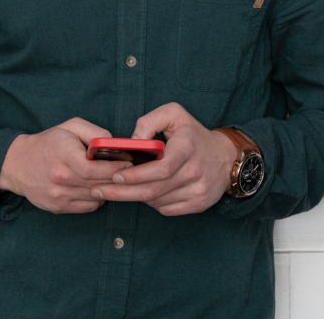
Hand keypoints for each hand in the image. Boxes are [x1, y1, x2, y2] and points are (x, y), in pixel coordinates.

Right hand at [0, 117, 132, 213]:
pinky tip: (97, 188)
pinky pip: (88, 207)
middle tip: (131, 173)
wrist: (17, 164)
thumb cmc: (47, 143)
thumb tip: (115, 143)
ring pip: (95, 197)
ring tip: (116, 180)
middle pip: (98, 184)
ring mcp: (58, 196)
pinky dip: (97, 198)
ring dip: (109, 190)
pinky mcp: (58, 207)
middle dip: (118, 179)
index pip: (94, 169)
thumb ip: (94, 132)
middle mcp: (60, 178)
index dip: (115, 168)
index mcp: (62, 156)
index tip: (129, 163)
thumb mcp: (69, 127)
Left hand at [89, 102, 237, 215]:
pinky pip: (166, 209)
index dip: (136, 175)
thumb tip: (132, 142)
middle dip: (122, 192)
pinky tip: (141, 193)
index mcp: (187, 148)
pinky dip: (151, 203)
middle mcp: (195, 172)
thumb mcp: (173, 114)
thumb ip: (149, 122)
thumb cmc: (193, 134)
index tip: (115, 176)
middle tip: (98, 191)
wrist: (226, 158)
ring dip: (134, 197)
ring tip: (115, 191)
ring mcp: (198, 191)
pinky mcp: (199, 204)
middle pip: (153, 189)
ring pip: (157, 201)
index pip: (160, 168)